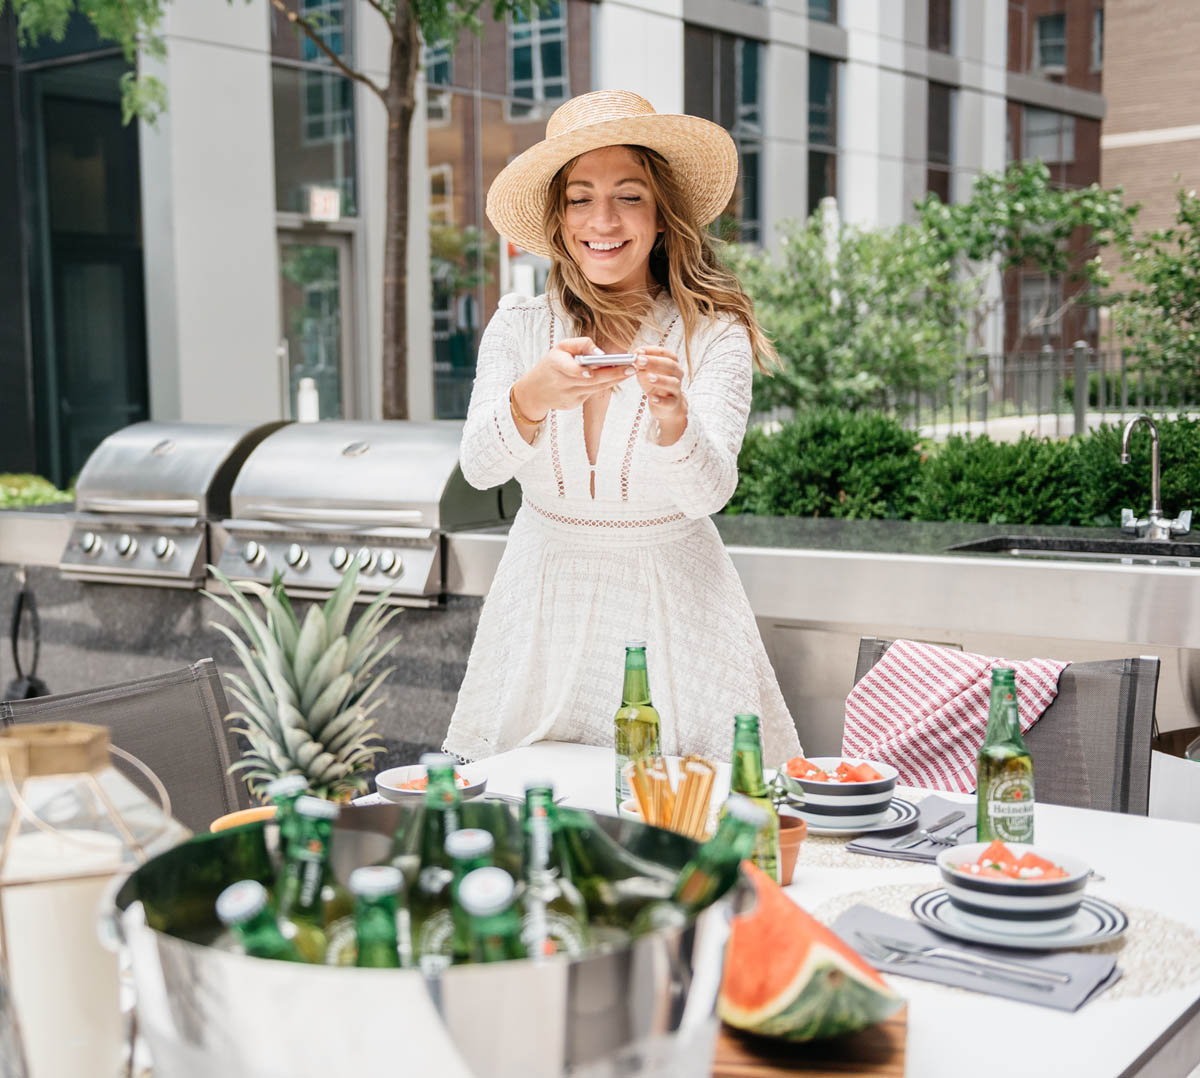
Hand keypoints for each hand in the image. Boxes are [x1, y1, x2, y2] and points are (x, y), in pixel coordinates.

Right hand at [512, 337, 630, 420]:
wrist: (534, 392)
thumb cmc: (551, 364)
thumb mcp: (560, 348)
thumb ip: (580, 345)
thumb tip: (601, 352)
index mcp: (555, 365)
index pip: (572, 370)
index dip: (585, 371)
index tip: (601, 366)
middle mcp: (562, 383)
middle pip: (592, 380)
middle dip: (614, 374)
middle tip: (632, 367)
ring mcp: (568, 396)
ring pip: (596, 388)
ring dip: (615, 380)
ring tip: (630, 370)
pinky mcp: (573, 405)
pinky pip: (592, 393)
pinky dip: (605, 385)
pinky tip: (617, 378)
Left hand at [629, 346, 687, 443]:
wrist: (666, 405)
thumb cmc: (655, 385)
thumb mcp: (646, 372)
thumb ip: (641, 364)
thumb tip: (635, 357)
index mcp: (672, 363)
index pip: (665, 353)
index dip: (652, 351)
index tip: (638, 351)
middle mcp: (677, 374)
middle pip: (669, 365)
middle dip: (654, 362)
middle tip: (640, 361)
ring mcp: (677, 389)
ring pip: (673, 382)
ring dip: (661, 379)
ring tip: (649, 377)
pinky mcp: (674, 403)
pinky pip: (669, 402)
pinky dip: (661, 400)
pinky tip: (651, 398)